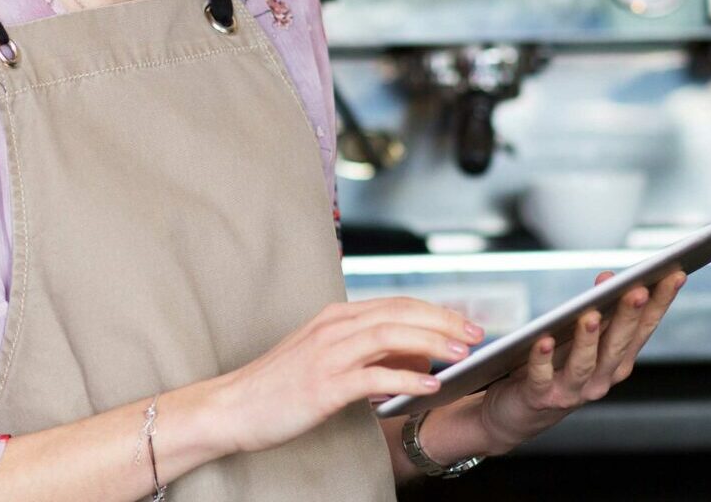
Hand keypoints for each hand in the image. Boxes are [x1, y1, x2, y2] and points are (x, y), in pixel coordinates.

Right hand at [207, 298, 482, 453]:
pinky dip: (407, 379)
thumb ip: (367, 353)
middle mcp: (334, 327)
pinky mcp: (324, 385)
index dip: (437, 311)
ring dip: (433, 343)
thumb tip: (414, 358)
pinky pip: (374, 376)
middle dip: (445, 322)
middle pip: (401, 313)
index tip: (466, 321)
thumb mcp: (325, 358)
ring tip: (463, 354)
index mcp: (336, 316)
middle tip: (477, 334)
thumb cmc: (278, 386)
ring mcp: (328, 354)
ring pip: (392, 337)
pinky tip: (430, 386)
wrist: (232, 407)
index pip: (398, 304)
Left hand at [476, 270, 685, 447]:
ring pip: (584, 364)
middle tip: (638, 289)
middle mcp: (601, 379)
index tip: (674, 274)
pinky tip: (544, 339)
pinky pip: (542, 377)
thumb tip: (607, 278)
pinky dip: (543, 359)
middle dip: (629, 316)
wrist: (520, 411)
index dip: (660, 302)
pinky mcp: (540, 397)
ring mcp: (572, 391)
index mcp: (617, 361)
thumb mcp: (581, 337)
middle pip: (618, 345)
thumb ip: (598, 309)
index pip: (644, 328)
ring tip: (590, 314)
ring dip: (588, 339)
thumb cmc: (557, 365)